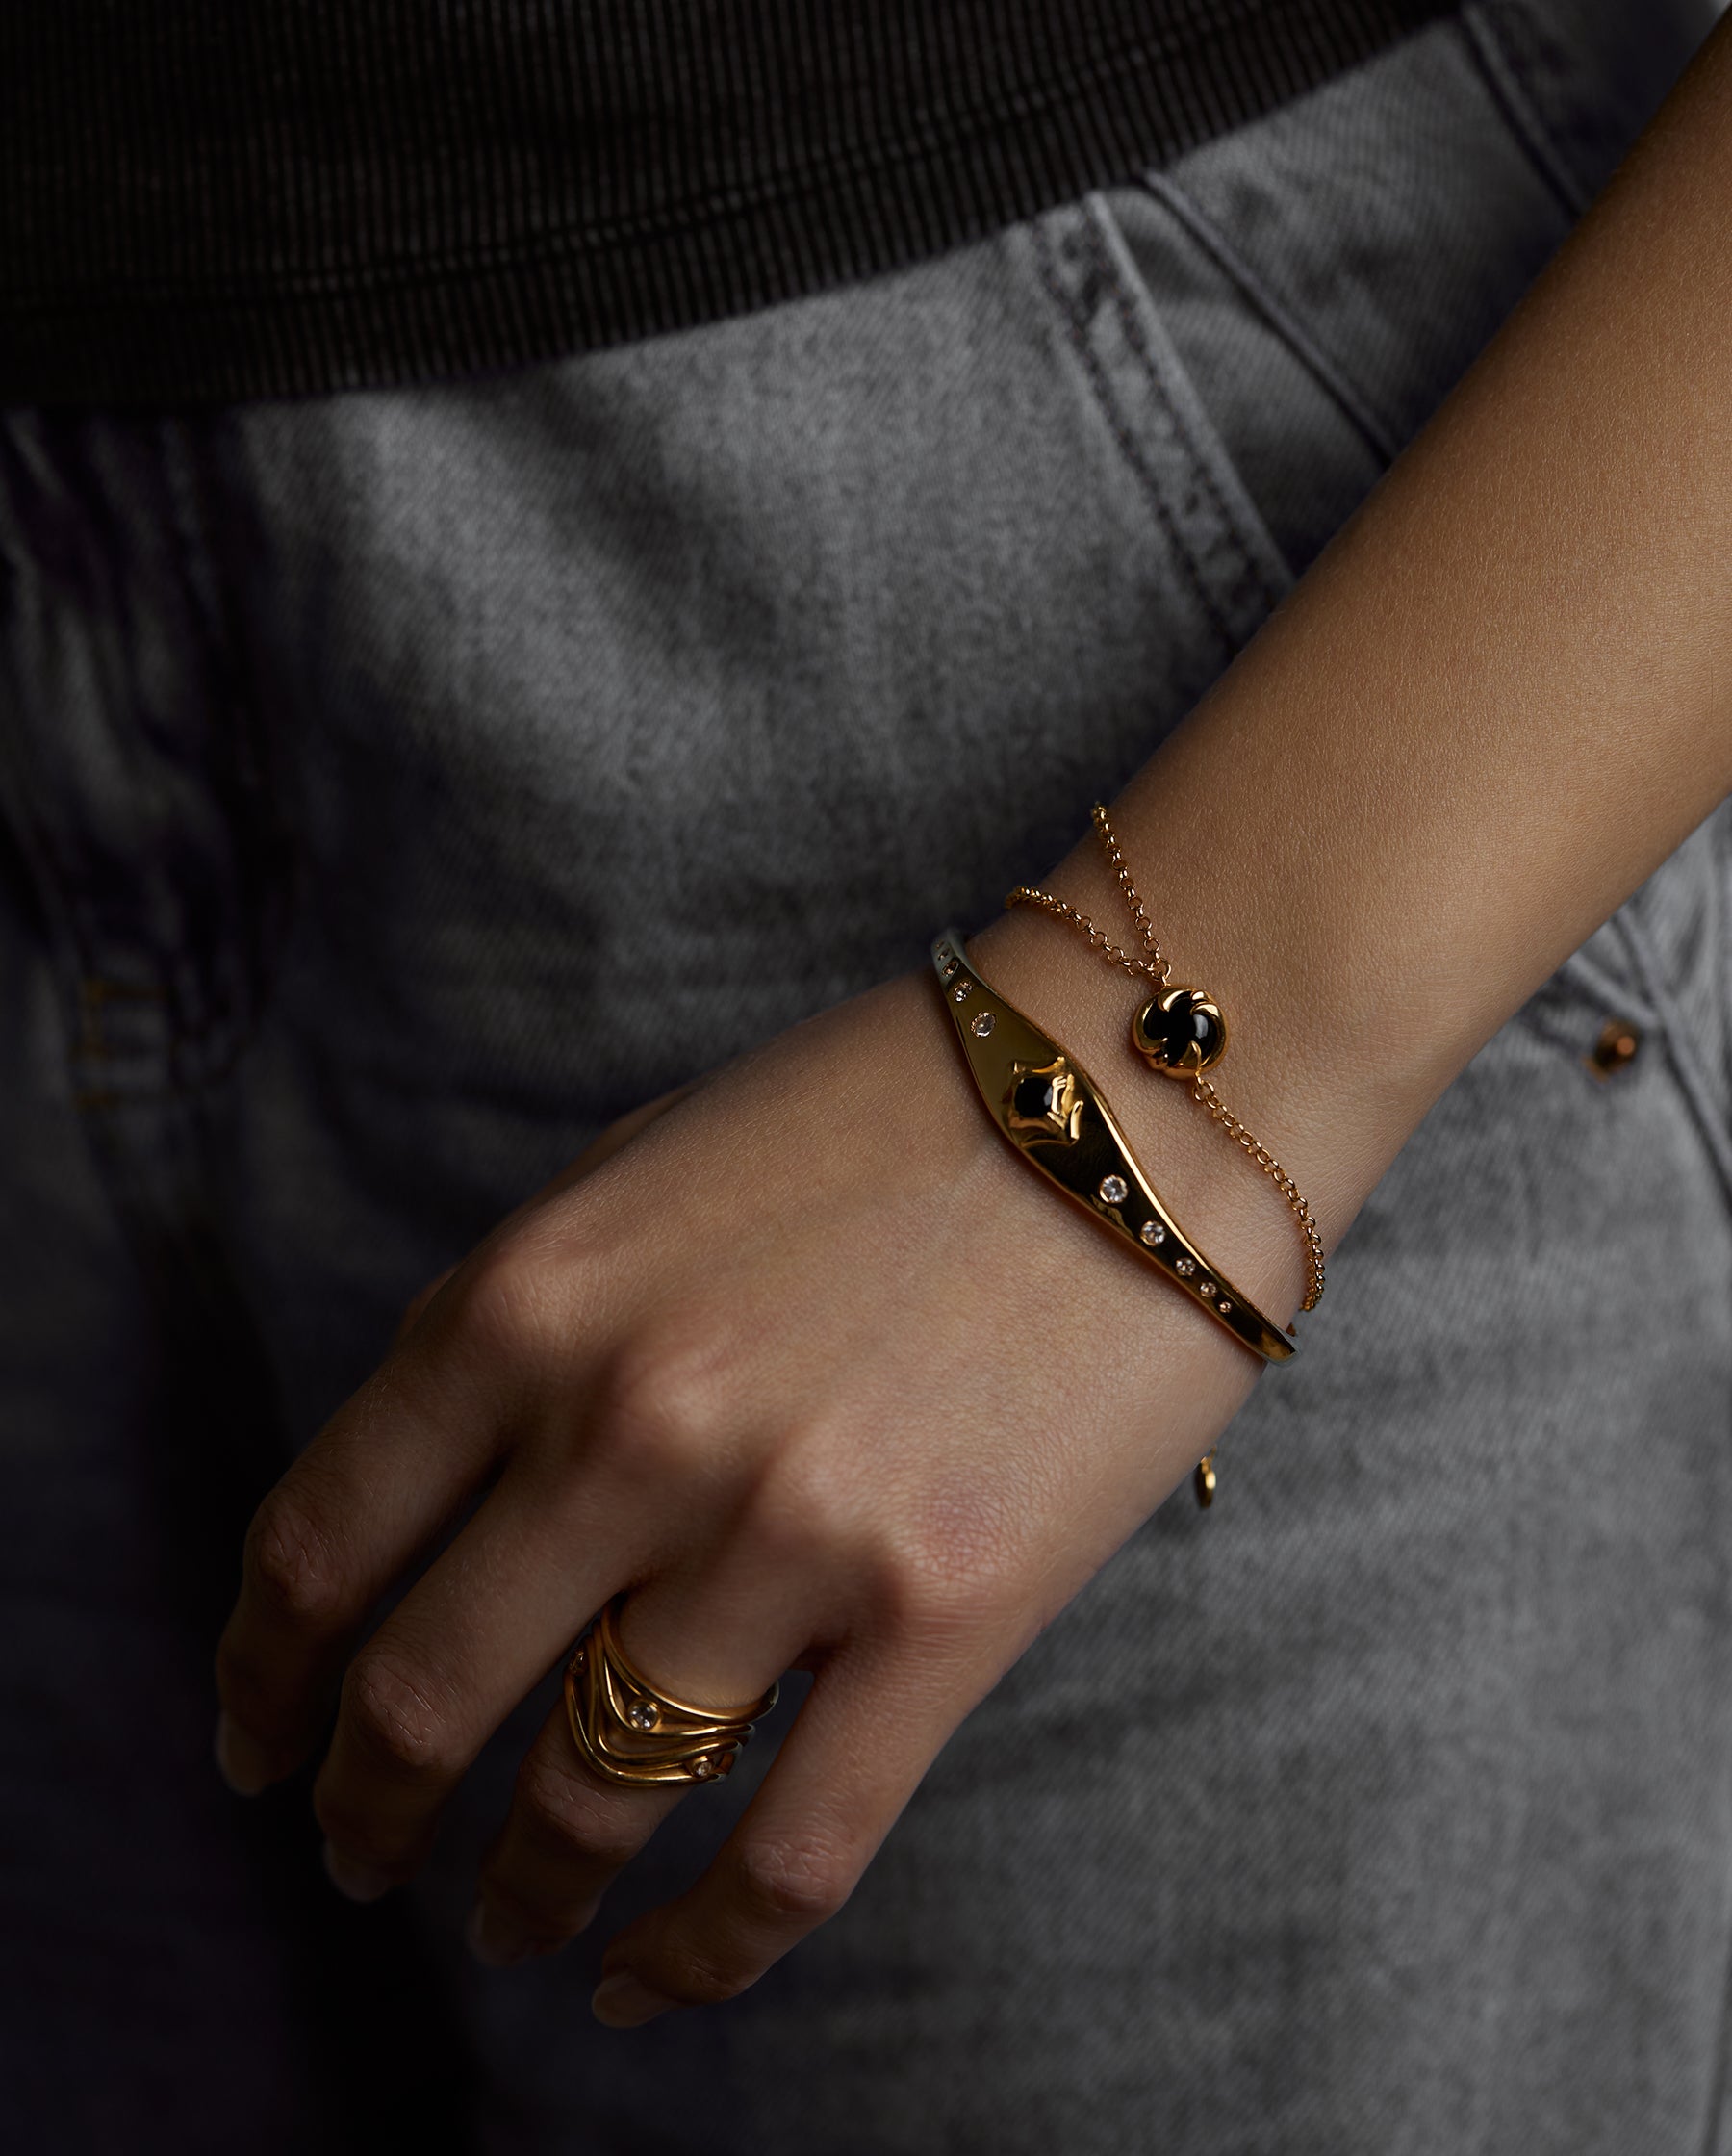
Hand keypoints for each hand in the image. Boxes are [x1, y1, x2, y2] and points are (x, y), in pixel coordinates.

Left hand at [213, 939, 1278, 2025]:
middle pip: (422, 1695)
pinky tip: (645, 1985)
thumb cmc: (885, 1113)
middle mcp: (625, 1428)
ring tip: (504, 1924)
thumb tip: (442, 1489)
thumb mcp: (643, 1172)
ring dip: (516, 1892)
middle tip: (355, 1855)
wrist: (1137, 1090)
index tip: (254, 1739)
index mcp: (527, 1302)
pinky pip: (784, 1858)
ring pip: (587, 1798)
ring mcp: (781, 1536)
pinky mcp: (940, 1620)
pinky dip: (694, 1956)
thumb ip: (521, 1323)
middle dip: (364, 1807)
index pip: (321, 1542)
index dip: (262, 1672)